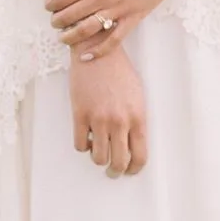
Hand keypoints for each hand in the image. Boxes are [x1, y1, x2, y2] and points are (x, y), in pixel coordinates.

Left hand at [45, 0, 176, 60]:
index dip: (52, 3)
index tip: (48, 7)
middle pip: (72, 14)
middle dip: (57, 21)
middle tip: (53, 23)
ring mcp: (118, 9)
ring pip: (87, 29)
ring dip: (71, 36)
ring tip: (62, 39)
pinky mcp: (133, 18)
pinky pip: (113, 39)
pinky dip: (98, 51)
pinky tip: (86, 56)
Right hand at [69, 46, 147, 176]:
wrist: (97, 49)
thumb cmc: (119, 70)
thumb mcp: (137, 94)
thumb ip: (136, 119)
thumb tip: (132, 144)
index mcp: (137, 117)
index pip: (140, 157)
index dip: (134, 169)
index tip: (129, 170)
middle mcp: (120, 121)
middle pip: (118, 163)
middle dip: (115, 171)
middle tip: (112, 170)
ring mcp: (99, 119)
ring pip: (98, 158)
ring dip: (98, 159)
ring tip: (98, 150)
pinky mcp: (80, 114)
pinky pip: (80, 145)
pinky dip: (83, 145)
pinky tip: (87, 135)